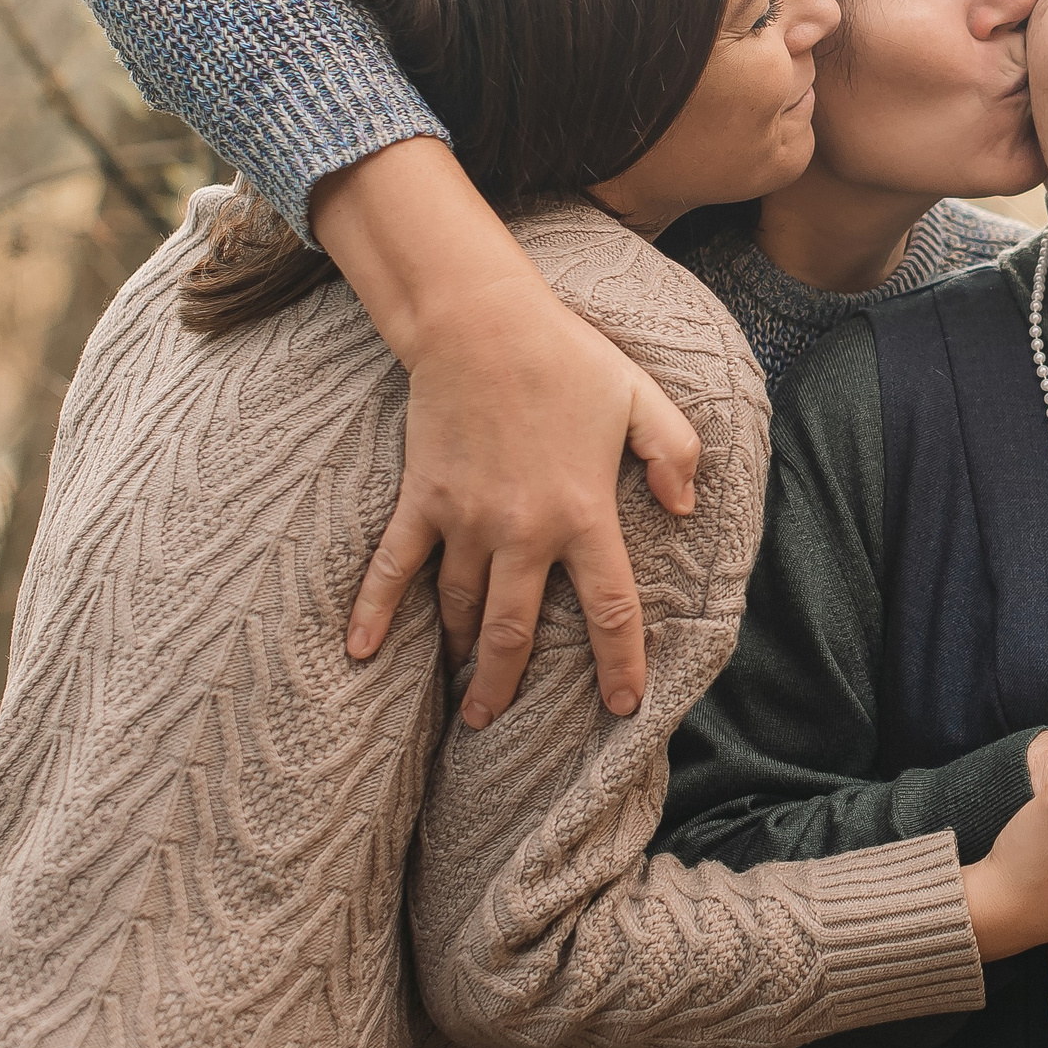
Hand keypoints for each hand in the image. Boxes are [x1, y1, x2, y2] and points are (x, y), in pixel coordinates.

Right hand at [314, 139, 702, 727]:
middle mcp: (524, 531)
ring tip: (460, 691)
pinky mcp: (423, 500)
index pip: (610, 609)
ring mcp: (466, 520)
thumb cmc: (568, 359)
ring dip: (460, 654)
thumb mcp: (643, 399)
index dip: (619, 664)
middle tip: (493, 724)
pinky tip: (361, 651)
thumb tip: (686, 511)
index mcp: (585, 514)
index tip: (621, 707)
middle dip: (506, 685)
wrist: (481, 323)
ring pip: (461, 608)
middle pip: (516, 631)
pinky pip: (395, 567)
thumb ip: (675, 455)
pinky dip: (375, 610)